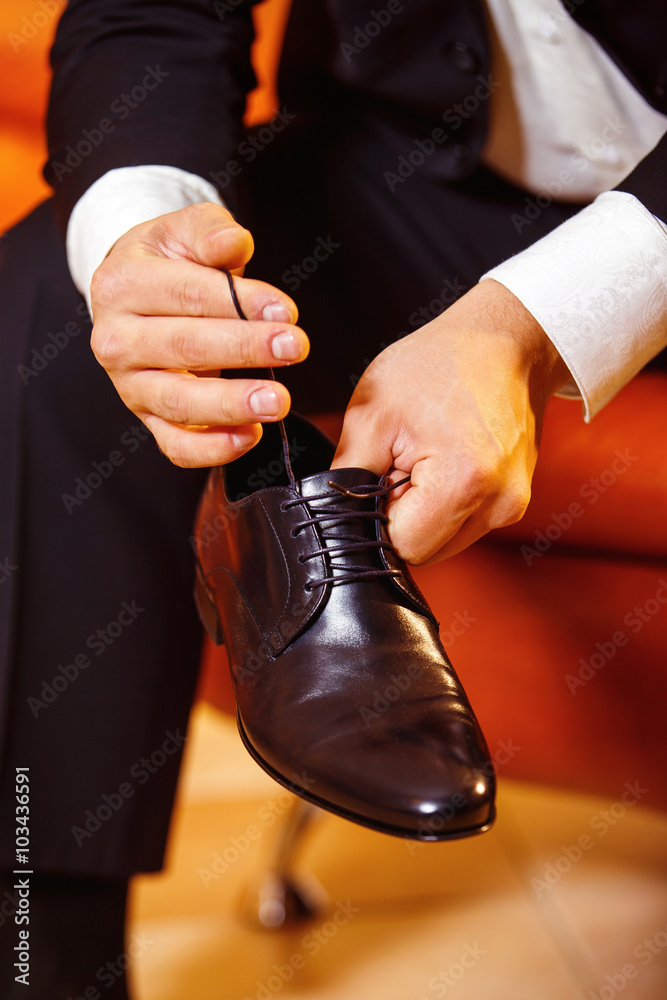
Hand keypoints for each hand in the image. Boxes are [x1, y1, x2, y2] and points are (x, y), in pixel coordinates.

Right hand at [90, 202, 308, 466]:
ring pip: (179, 402)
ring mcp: (130, 386)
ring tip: (278, 401)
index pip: (186, 294)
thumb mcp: (184, 230)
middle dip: (244, 349)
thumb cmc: (171, 262)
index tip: (285, 311)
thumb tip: (233, 242)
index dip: (239, 302)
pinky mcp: (149, 420)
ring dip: (232, 404)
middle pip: (184, 348)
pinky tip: (251, 436)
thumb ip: (209, 231)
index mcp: (121, 284)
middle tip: (294, 348)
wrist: (138, 297)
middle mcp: (116, 340)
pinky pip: (177, 445)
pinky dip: (213, 449)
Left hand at [332, 279, 570, 563]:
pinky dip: (443, 503)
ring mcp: (511, 506)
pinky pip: (462, 524)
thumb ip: (346, 476)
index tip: (376, 479)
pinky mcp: (513, 503)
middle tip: (398, 463)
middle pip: (423, 552)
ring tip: (422, 458)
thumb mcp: (372, 412)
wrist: (505, 340)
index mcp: (462, 484)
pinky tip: (442, 461)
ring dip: (422, 512)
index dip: (375, 521)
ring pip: (443, 542)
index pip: (400, 547)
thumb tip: (330, 516)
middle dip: (399, 517)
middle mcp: (497, 504)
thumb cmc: (441, 363)